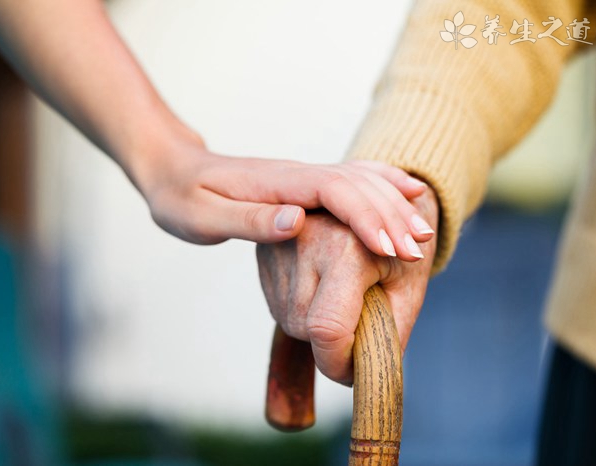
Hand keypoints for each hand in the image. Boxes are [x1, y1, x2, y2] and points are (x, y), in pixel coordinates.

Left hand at [132, 128, 435, 256]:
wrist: (172, 169)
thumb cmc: (181, 197)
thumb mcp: (203, 217)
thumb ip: (250, 221)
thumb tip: (297, 221)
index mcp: (277, 183)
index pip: (334, 192)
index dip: (365, 217)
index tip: (390, 247)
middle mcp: (297, 175)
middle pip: (356, 186)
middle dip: (390, 216)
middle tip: (419, 249)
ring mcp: (303, 177)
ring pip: (360, 181)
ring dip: (393, 204)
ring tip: (423, 232)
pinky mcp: (304, 185)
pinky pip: (352, 180)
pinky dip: (383, 184)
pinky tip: (407, 190)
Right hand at [256, 186, 438, 383]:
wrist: (380, 200)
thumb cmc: (401, 246)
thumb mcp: (408, 290)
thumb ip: (388, 335)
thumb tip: (361, 375)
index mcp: (346, 246)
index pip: (327, 328)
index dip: (338, 363)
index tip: (353, 373)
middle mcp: (303, 238)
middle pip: (305, 328)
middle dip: (333, 343)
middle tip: (360, 321)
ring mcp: (278, 242)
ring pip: (289, 320)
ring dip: (316, 326)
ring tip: (344, 296)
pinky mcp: (264, 250)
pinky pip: (279, 304)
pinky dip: (303, 310)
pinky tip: (323, 286)